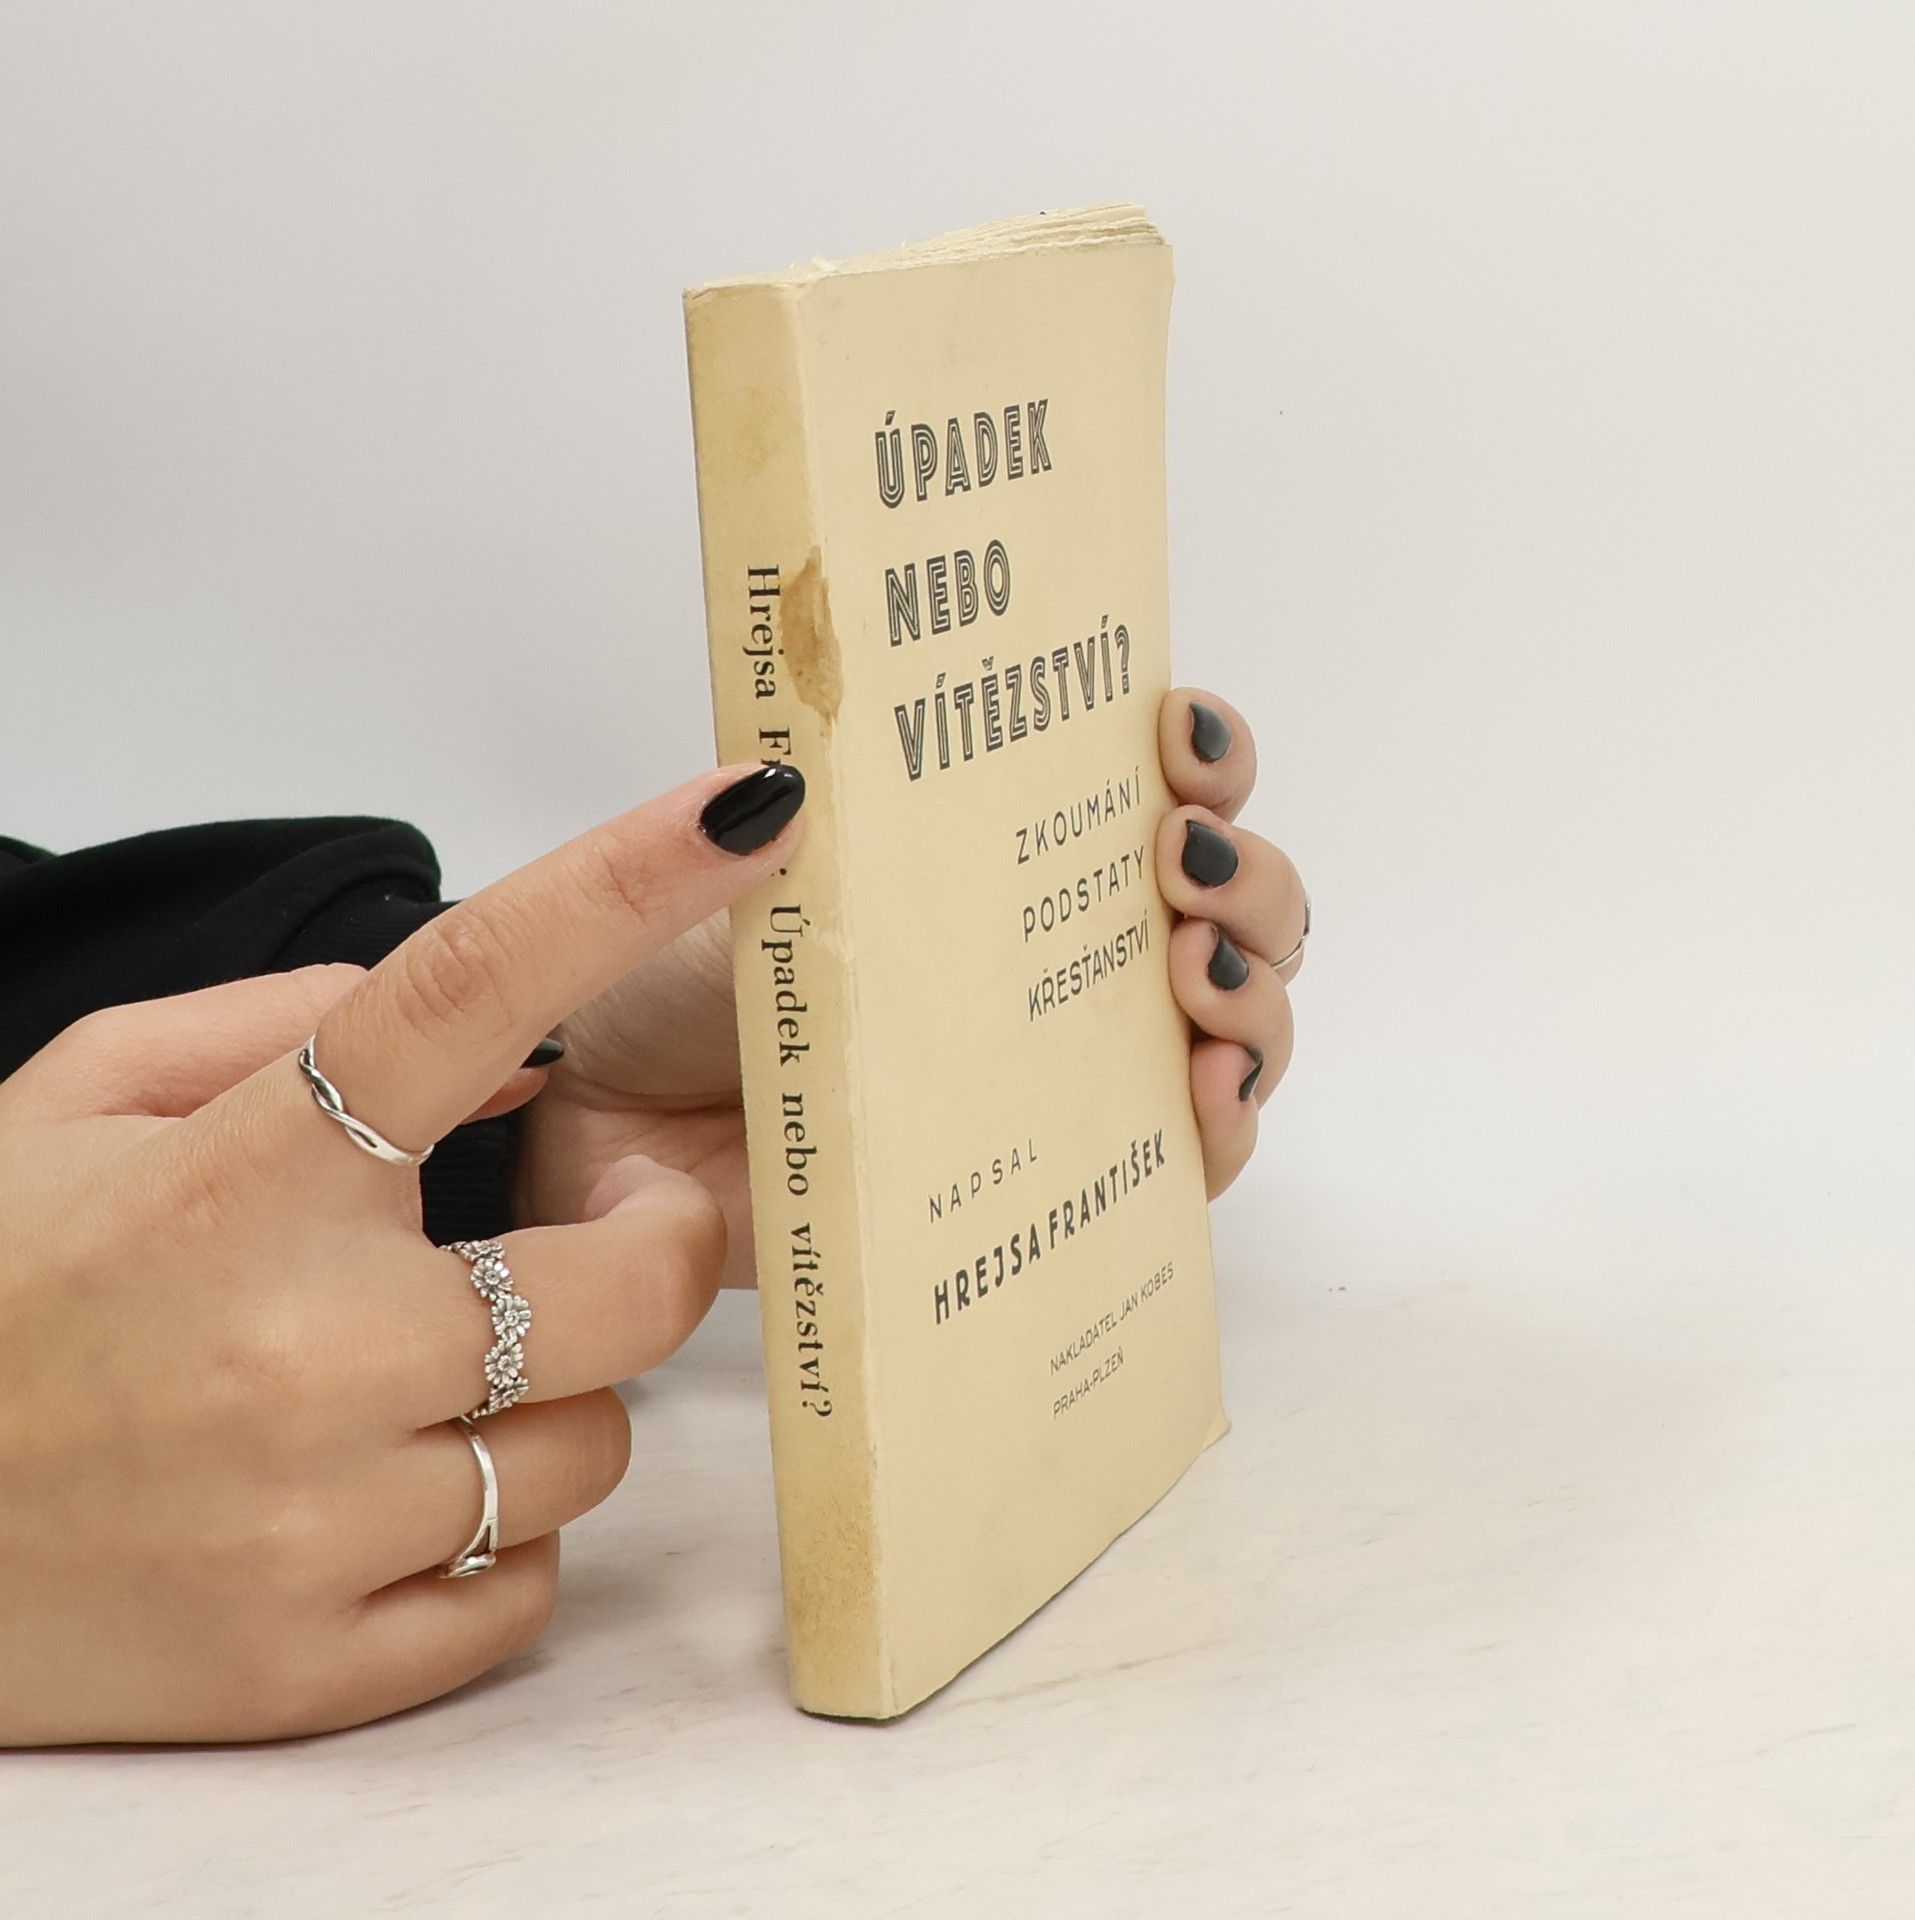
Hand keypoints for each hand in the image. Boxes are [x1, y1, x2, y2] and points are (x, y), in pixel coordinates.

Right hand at [0, 761, 804, 1744]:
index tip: (748, 813)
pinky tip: (389, 1500)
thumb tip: (511, 1039)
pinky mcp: (303, 1670)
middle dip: (655, 1247)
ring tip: (429, 1387)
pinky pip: (520, 1593)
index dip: (626, 884)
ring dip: (550, 1403)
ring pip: (588, 1450)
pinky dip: (489, 1544)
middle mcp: (299, 1345)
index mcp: (241, 1175)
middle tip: (608, 1232)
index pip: (467, 988)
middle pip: (632, 1283)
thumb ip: (282, 1029)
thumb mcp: (72, 1108)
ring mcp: (310, 1521)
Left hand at [517, 686, 1305, 1272]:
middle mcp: (1056, 951)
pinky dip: (1224, 1124)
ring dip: (1254, 992)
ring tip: (1192, 977)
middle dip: (1247, 878)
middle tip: (1181, 872)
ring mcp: (1065, 1062)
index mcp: (1002, 855)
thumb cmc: (675, 983)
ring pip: (1236, 1022)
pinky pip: (1185, 1158)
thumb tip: (797, 783)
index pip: (1156, 789)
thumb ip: (804, 810)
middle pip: (1233, 905)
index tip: (1177, 742)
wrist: (612, 1126)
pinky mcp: (1050, 1174)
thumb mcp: (755, 867)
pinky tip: (1203, 1093)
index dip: (1205, 756)